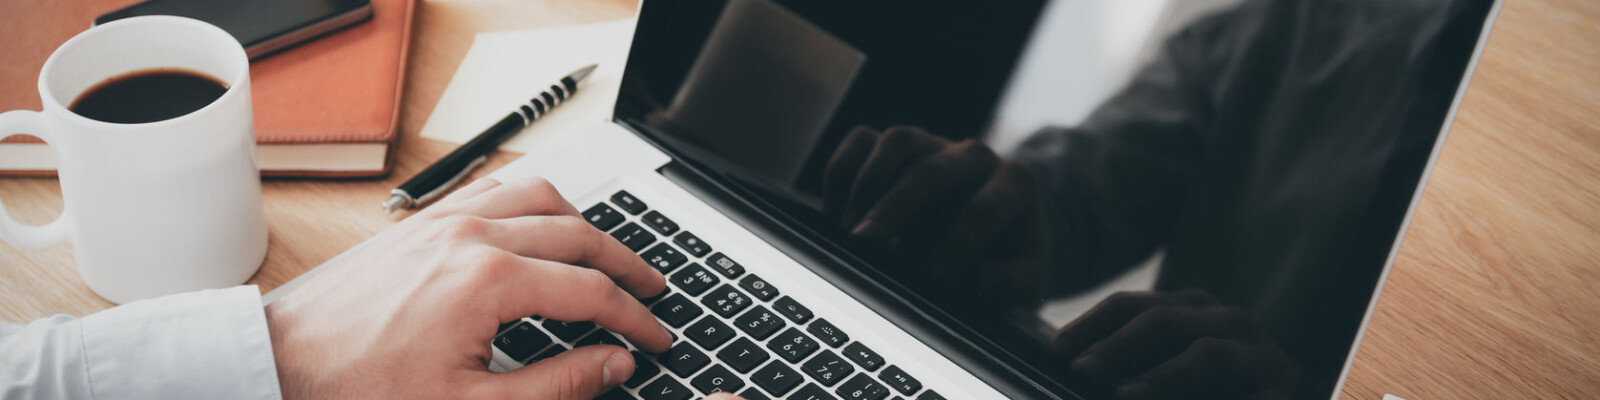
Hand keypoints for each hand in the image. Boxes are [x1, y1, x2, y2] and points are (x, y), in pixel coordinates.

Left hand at [265, 177, 672, 399]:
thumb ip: (556, 385)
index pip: (590, 291)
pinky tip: (541, 224)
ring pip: (540, 197)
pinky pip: (495, 188)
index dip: (633, 319)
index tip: (655, 339)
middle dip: (625, 264)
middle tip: (651, 293)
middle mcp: (472, 236)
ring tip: (607, 255)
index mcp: (489, 282)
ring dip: (584, 224)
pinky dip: (533, 202)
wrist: (285, 364)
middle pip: (578, 234)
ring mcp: (446, 221)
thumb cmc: (362, 388)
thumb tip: (612, 364)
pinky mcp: (423, 221)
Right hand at [822, 125, 1043, 303]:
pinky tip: (835, 216)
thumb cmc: (1003, 256)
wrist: (989, 227)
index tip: (932, 278)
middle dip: (893, 210)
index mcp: (1014, 185)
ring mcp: (933, 144)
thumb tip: (985, 280)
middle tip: (863, 245)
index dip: (956, 245)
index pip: (984, 210)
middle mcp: (973, 156)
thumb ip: (1014, 283)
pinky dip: (842, 173)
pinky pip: (861, 140)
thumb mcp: (1025, 279)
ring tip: (848, 231)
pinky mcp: (898, 145)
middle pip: (932, 170)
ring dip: (865, 186)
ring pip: (896, 141)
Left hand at [1050, 290, 1297, 399]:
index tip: (1054, 352)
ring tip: (1126, 395)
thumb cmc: (1218, 390)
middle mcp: (1226, 320)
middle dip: (1114, 345)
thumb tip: (1078, 370)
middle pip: (1161, 320)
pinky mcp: (1282, 386)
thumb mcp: (1169, 371)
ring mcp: (1259, 352)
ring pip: (1204, 351)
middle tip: (1079, 370)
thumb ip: (1131, 368)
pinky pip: (1245, 393)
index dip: (1088, 327)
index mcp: (1190, 311)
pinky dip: (1209, 396)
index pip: (1129, 307)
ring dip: (1162, 377)